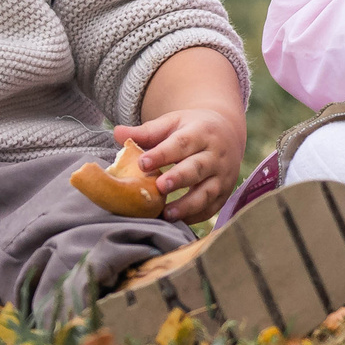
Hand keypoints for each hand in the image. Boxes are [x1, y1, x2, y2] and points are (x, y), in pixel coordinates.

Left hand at [113, 103, 243, 222]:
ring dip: (188, 204)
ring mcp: (223, 176)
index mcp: (201, 132)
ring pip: (207, 192)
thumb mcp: (172, 123)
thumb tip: (116, 133)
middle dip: (179, 178)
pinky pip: (212, 208)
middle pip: (197, 168)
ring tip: (166, 213)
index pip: (181, 143)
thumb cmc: (191, 129)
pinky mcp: (225, 193)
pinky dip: (195, 216)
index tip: (142, 163)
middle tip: (159, 187)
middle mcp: (215, 155)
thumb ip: (146, 131)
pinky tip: (177, 221)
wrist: (228, 134)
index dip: (162, 154)